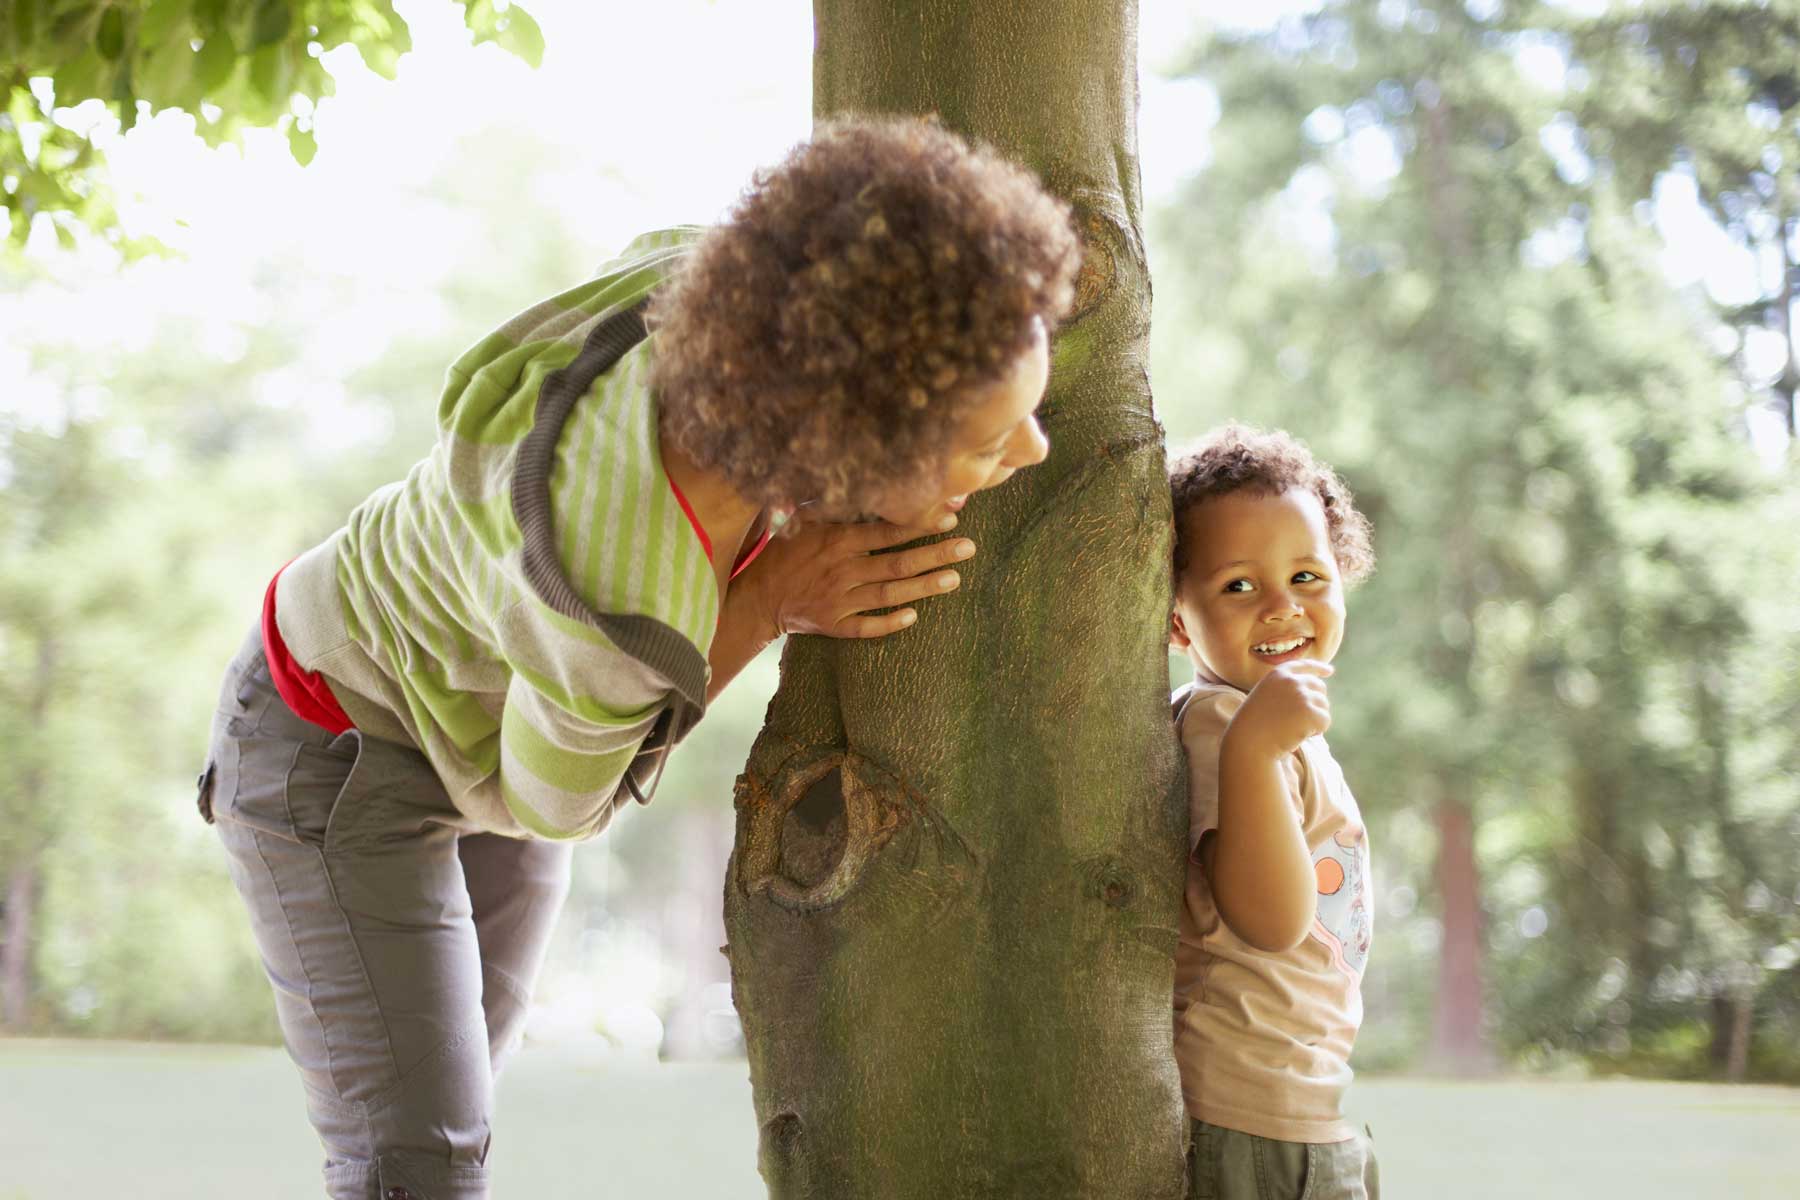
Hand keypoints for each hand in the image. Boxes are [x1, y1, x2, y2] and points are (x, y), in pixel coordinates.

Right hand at [736, 515, 976, 638]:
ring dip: (924, 587)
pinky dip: (889, 623)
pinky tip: (914, 616)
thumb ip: (837, 504)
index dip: (920, 524)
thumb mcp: (806, 520)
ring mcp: (839, 600)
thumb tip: (867, 478)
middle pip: (897, 563)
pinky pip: (866, 627)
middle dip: (936, 555)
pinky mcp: (833, 624)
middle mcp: (843, 570)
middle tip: (968, 548)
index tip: (950, 517)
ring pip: (889, 594)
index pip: (887, 531)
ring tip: (955, 578)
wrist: (757, 595)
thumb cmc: (786, 551)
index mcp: (838, 540)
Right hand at [1225, 660, 1332, 758]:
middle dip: (1316, 703)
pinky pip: (1325, 720)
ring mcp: (1302, 695)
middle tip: (1300, 721)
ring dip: (1314, 719)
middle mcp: (1292, 680)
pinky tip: (1299, 735)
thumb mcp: (1266, 698)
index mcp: (1278, 674)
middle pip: (1319, 687)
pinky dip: (1317, 731)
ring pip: (1324, 705)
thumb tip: (1314, 693)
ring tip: (1294, 729)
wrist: (1250, 743)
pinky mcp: (1311, 712)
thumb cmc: (1255, 726)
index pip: (1303, 665)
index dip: (1318, 668)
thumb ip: (1286, 690)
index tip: (1330, 671)